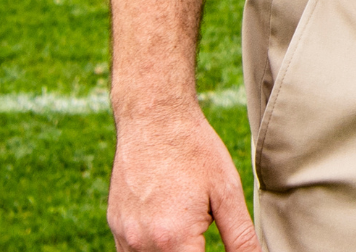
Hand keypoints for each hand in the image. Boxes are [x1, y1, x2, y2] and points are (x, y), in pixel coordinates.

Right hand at [106, 105, 256, 251]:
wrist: (153, 117)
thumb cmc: (194, 150)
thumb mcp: (227, 193)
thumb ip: (241, 238)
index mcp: (173, 239)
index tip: (217, 247)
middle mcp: (142, 244)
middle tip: (204, 236)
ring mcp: (124, 236)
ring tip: (190, 231)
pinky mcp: (115, 226)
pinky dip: (153, 251)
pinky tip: (170, 232)